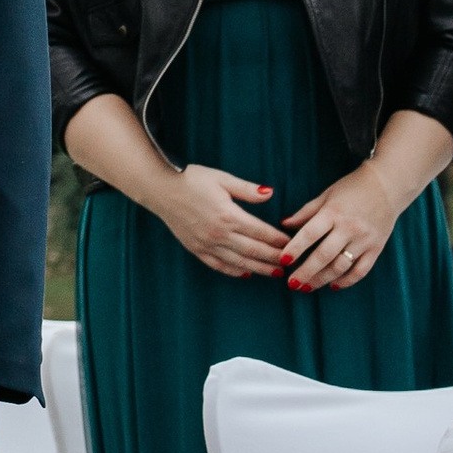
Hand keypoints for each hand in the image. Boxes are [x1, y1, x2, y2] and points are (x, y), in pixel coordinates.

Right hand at [149, 162, 291, 276]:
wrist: (159, 187)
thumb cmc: (191, 179)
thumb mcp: (222, 178)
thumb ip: (247, 189)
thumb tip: (271, 193)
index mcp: (228, 215)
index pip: (261, 232)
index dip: (279, 239)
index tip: (292, 244)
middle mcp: (219, 233)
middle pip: (254, 250)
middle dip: (274, 258)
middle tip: (291, 264)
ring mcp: (206, 243)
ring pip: (239, 262)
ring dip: (259, 269)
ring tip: (275, 273)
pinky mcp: (195, 248)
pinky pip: (218, 265)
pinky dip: (234, 271)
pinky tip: (246, 273)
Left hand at [281, 162, 399, 290]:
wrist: (388, 186)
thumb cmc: (352, 189)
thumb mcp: (326, 195)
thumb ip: (306, 212)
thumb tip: (284, 224)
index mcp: (333, 212)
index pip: (310, 234)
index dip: (295, 249)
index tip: (283, 261)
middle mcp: (349, 228)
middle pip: (324, 255)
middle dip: (306, 272)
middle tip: (292, 284)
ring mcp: (364, 240)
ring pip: (340, 266)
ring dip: (322, 279)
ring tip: (307, 287)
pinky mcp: (376, 248)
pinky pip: (360, 270)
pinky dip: (346, 281)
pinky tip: (333, 286)